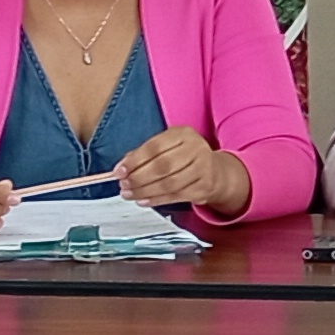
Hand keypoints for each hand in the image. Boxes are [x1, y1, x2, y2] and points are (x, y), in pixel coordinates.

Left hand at [114, 127, 247, 213]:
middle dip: (138, 178)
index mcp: (183, 134)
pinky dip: (157, 200)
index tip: (119, 171)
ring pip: (169, 184)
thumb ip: (145, 154)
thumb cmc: (185, 157)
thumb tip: (122, 167)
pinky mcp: (204, 187)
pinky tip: (144, 200)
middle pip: (162, 166)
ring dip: (145, 191)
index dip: (134, 160)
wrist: (215, 171)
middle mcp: (196, 149)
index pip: (154, 147)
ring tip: (130, 194)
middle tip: (124, 185)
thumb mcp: (168, 146)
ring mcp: (202, 169)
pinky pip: (176, 196)